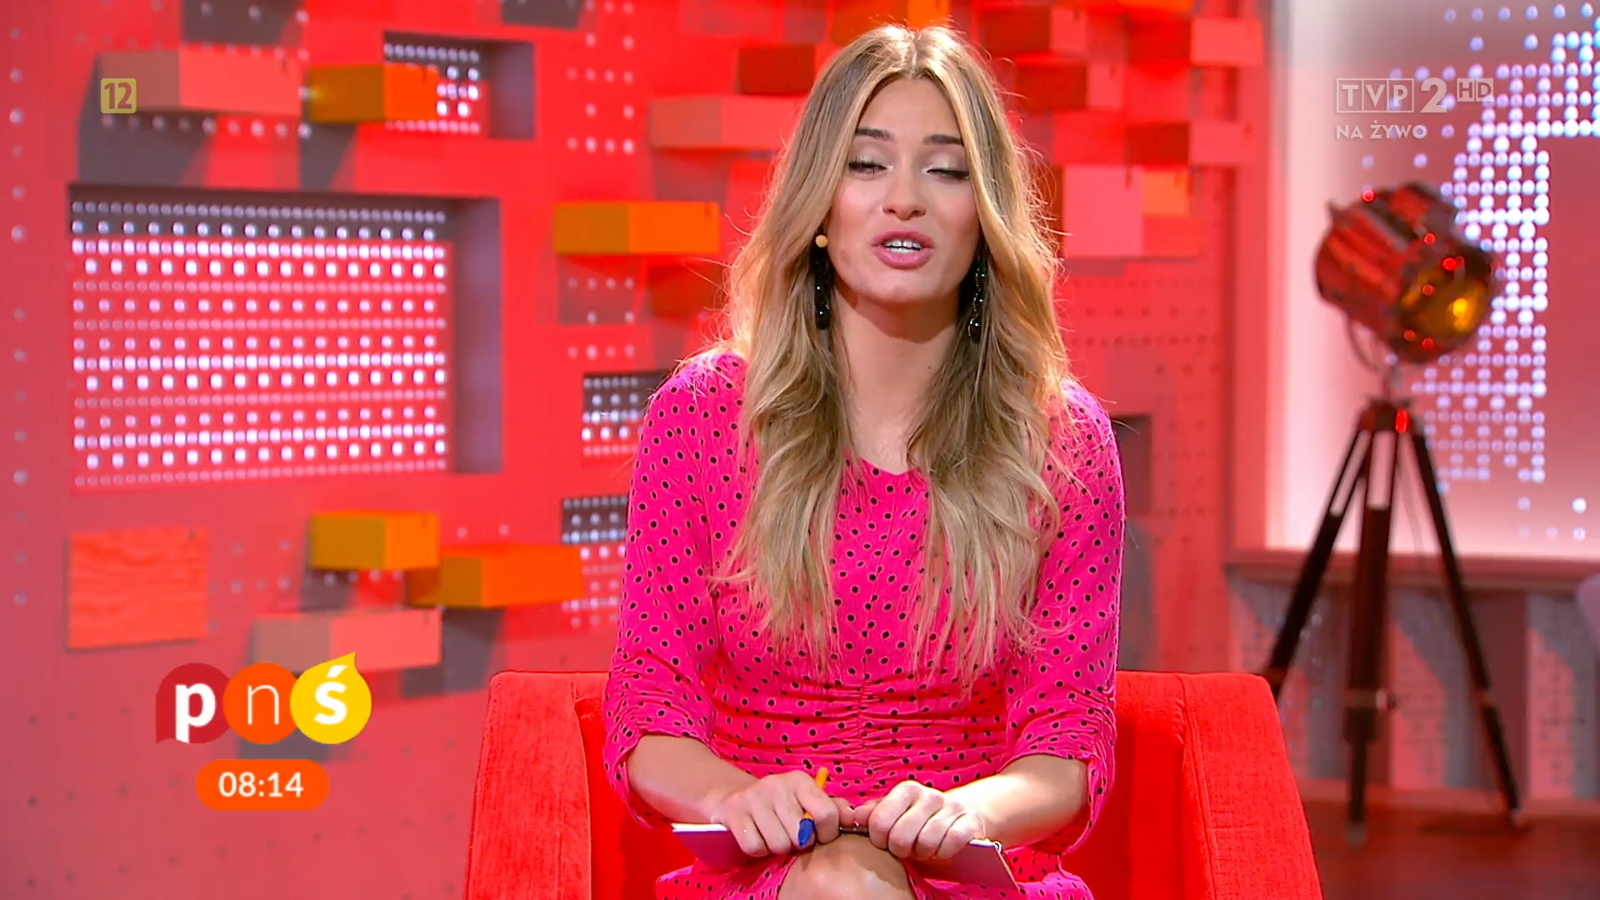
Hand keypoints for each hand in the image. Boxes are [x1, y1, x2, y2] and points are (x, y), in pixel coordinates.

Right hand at [705, 771, 849, 857]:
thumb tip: (854, 817)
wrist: (734, 797)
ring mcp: (754, 797)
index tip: (819, 836)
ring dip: (777, 848)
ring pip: (778, 844)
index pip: (826, 814)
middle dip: (798, 843)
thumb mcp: (806, 799)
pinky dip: (758, 850)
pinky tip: (757, 836)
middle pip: (801, 835)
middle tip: (791, 836)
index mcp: (800, 780)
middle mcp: (777, 784)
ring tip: (773, 835)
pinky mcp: (734, 812)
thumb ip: (832, 808)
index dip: (826, 834)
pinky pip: (755, 847)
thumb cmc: (779, 803)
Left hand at [853, 780, 986, 860]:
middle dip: (901, 850)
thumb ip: (874, 815)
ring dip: (924, 854)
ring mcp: (952, 807)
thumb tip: (855, 816)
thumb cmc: (919, 823)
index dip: (879, 840)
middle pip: (901, 835)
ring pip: (927, 841)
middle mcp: (929, 795)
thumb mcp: (895, 817)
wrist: (958, 820)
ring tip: (925, 850)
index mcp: (906, 790)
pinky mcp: (971, 821)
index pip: (879, 821)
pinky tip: (942, 851)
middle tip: (907, 849)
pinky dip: (945, 853)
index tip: (886, 842)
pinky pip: (952, 842)